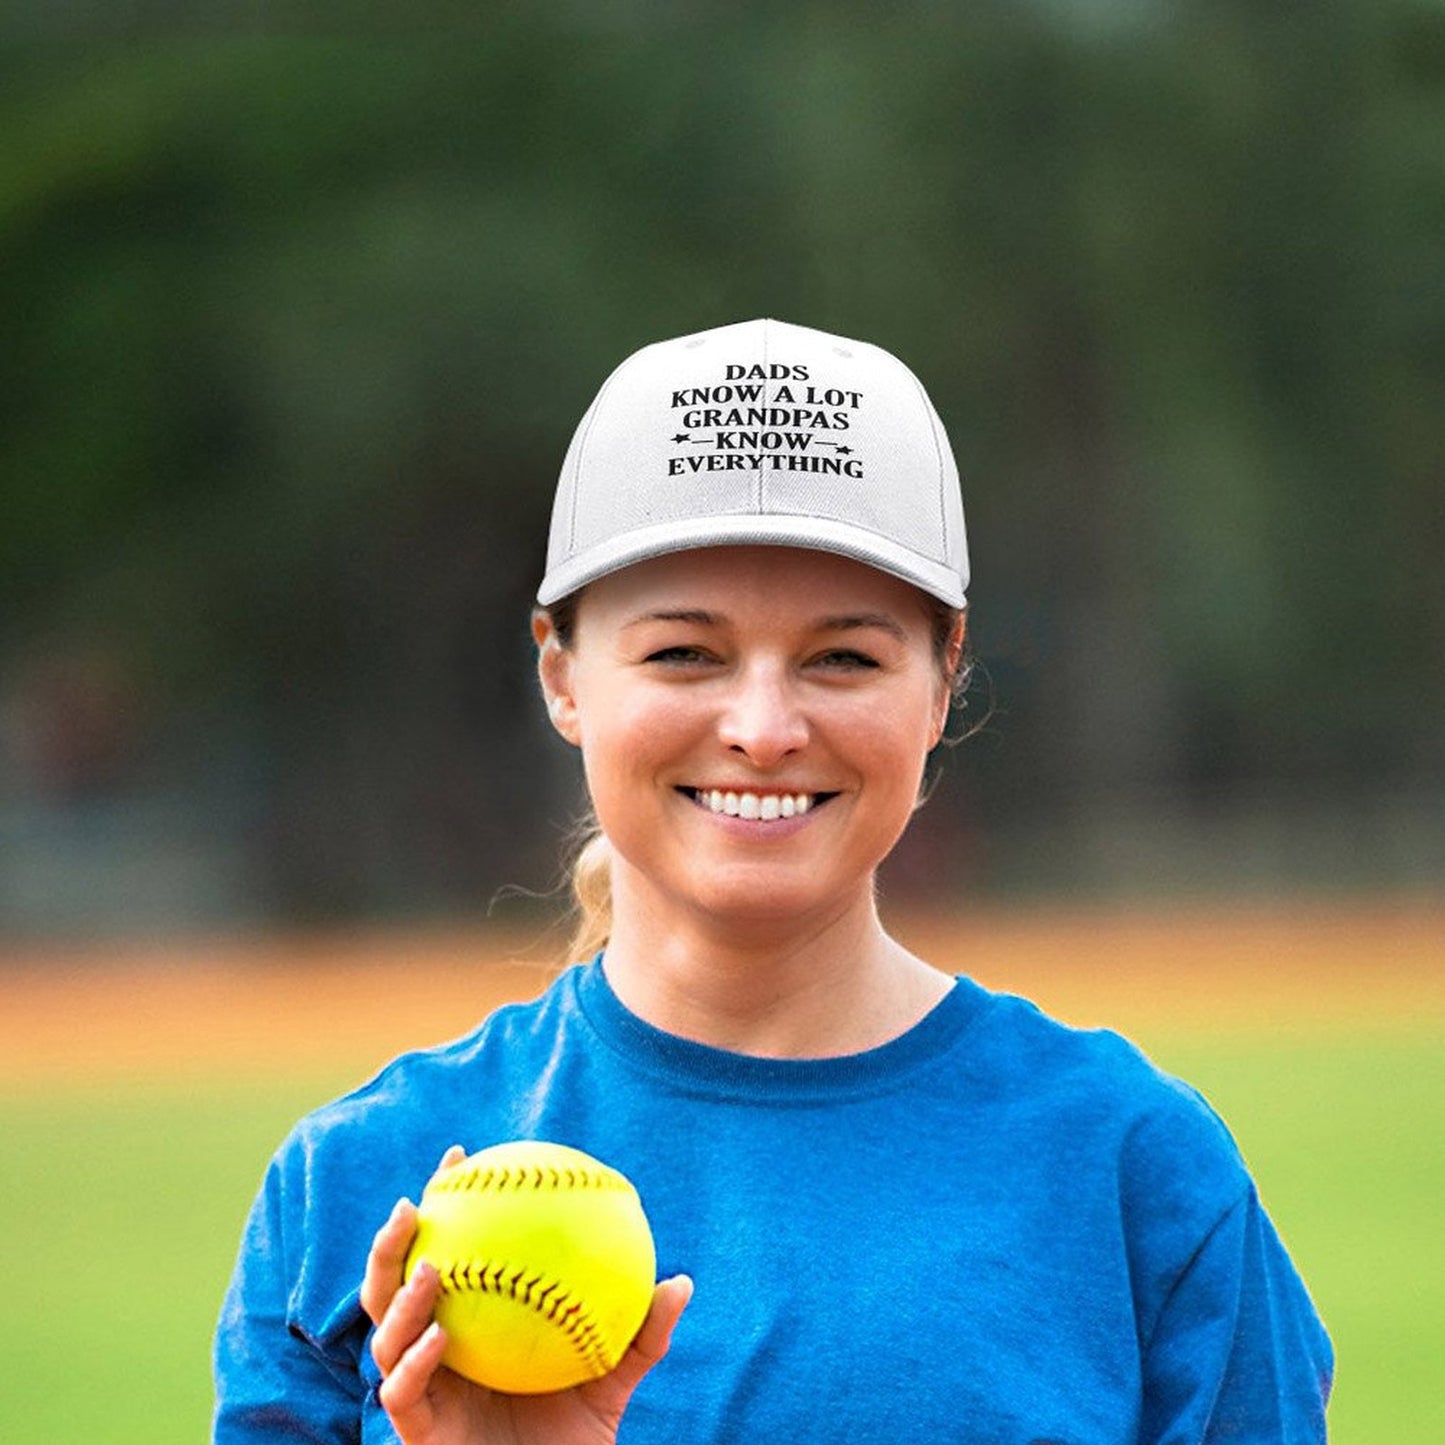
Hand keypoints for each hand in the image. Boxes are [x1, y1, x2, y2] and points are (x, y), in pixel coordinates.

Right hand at [361, 1146, 691, 1444]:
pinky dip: (416, 1361)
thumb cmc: (575, 1440)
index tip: (459, 1155)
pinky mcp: (419, 1431)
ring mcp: (423, 1390)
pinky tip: (440, 1336)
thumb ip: (641, 1335)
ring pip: (385, 1336)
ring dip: (400, 1298)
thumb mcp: (612, 1378)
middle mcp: (435, 1350)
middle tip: (413, 1204)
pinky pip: (402, 1391)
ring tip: (431, 1267)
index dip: (444, 1204)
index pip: (446, 1253)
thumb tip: (681, 1281)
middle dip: (390, 1244)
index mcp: (468, 1325)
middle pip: (389, 1289)